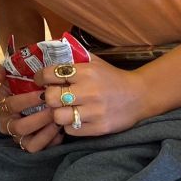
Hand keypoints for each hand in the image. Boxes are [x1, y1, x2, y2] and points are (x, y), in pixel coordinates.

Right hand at [0, 66, 63, 152]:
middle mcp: (6, 124)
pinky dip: (51, 141)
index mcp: (0, 107)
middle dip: (39, 119)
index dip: (27, 100)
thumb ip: (0, 71)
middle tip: (54, 109)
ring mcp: (18, 137)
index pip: (11, 105)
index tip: (43, 93)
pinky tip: (61, 131)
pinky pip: (40, 148)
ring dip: (45, 133)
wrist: (32, 95)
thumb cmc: (22, 85)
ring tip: (58, 121)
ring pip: (29, 143)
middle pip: (20, 127)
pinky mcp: (31, 145)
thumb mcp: (10, 75)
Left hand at [34, 61, 148, 137]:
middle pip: (51, 97)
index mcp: (86, 72)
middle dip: (49, 97)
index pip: (50, 74)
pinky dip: (70, 125)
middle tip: (53, 97)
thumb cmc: (112, 77)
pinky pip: (71, 129)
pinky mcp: (99, 128)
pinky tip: (76, 118)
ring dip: (58, 113)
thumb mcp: (95, 62)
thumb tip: (49, 50)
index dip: (40, 77)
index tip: (40, 80)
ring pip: (58, 116)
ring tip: (64, 109)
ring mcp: (95, 111)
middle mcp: (90, 91)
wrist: (139, 96)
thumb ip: (73, 57)